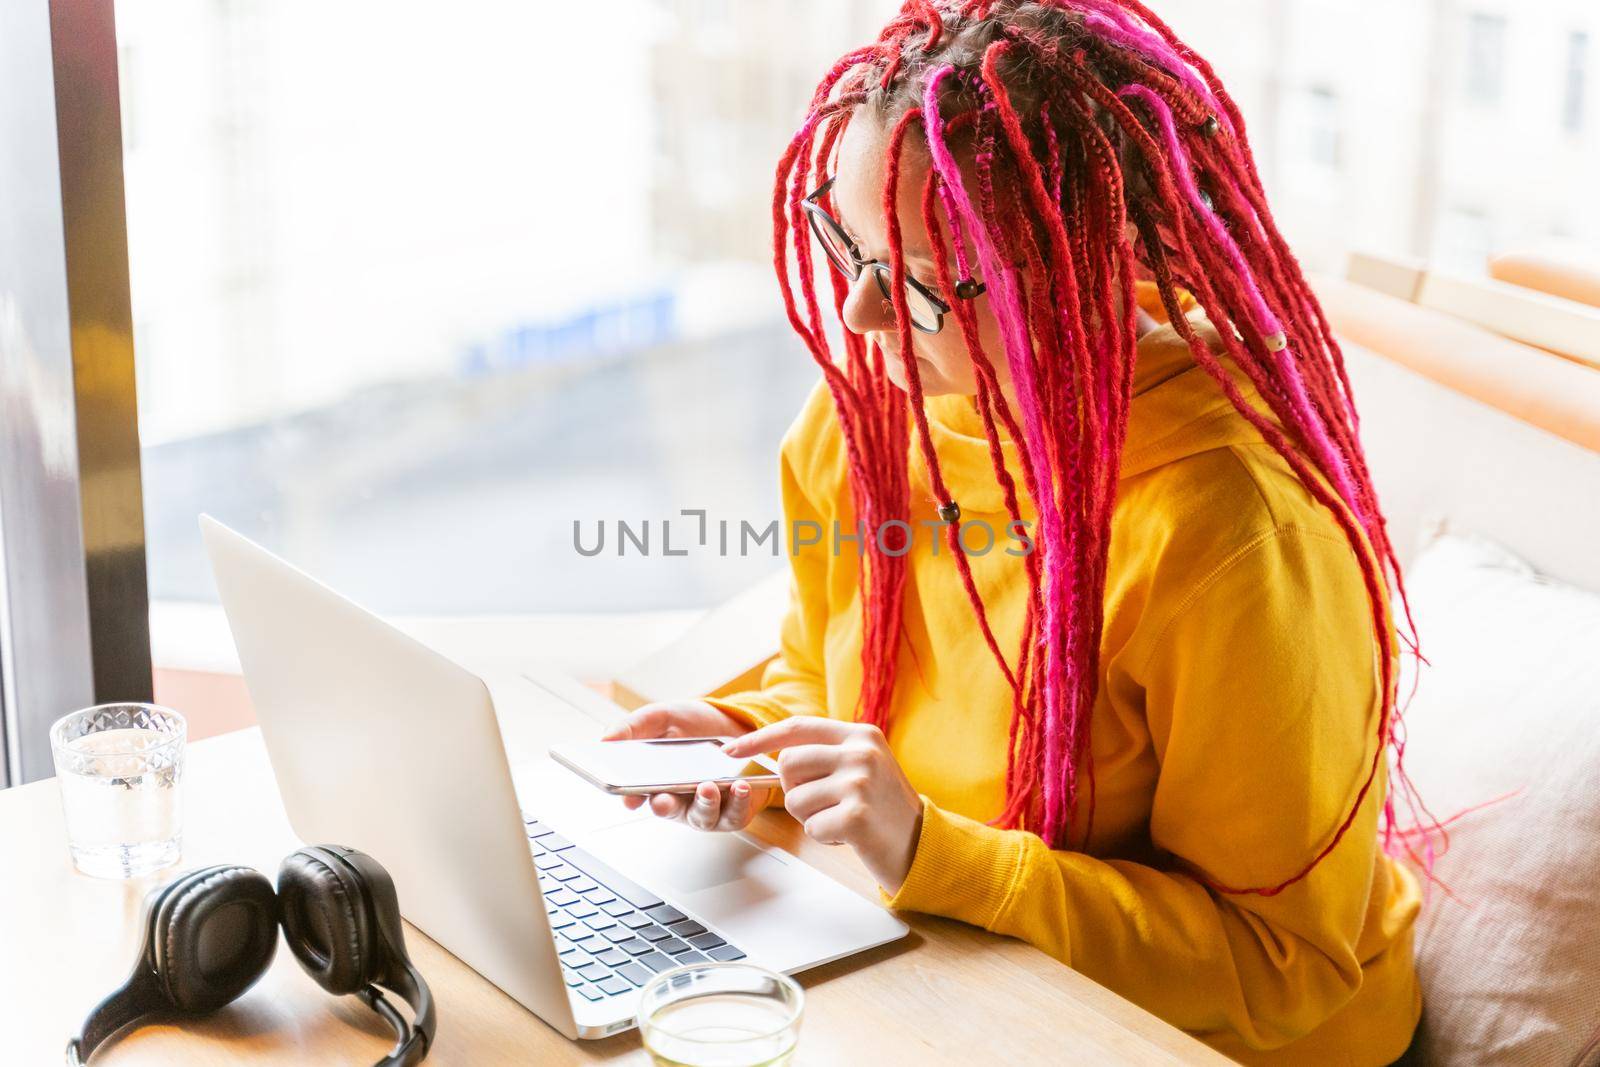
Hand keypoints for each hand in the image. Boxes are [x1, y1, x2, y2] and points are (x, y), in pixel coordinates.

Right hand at [600, 700, 777, 831]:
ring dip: (704, 803)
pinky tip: (740, 786)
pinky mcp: (734, 810)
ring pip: (701, 816)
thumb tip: (604, 739)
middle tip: (663, 799)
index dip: (632, 799)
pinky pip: (734, 815)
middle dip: (665, 806)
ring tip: (708, 786)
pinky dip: (738, 803)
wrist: (734, 724)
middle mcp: (678, 800)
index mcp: (655, 782)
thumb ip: (633, 727)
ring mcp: (705, 808)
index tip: (630, 797)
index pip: (637, 797)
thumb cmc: (694, 726)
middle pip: (668, 810)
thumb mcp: (660, 718)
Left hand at [721, 718, 923, 895]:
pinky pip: (811, 827)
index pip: (799, 727)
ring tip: (841, 818)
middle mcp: (861, 752)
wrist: (922, 845)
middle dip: (794, 789)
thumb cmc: (884, 808)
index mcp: (861, 734)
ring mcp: (860, 782)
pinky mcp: (857, 816)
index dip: (761, 738)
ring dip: (811, 817)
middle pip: (789, 764)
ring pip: (795, 799)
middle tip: (822, 803)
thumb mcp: (863, 766)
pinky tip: (849, 835)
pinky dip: (824, 837)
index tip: (731, 750)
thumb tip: (775, 752)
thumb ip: (827, 752)